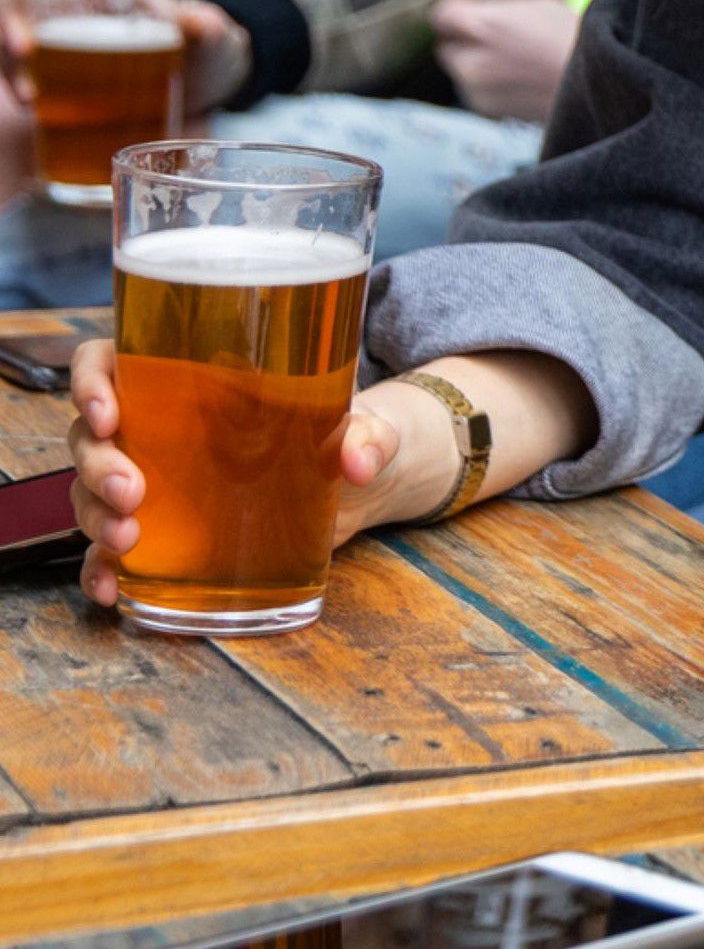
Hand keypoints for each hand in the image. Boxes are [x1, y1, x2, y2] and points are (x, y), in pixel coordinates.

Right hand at [0, 0, 250, 113]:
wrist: (202, 81)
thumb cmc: (198, 41)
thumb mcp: (207, 34)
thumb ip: (206, 28)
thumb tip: (202, 25)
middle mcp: (71, 2)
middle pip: (21, 1)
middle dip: (11, 23)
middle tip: (24, 50)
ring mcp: (59, 37)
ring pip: (16, 41)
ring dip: (14, 65)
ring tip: (32, 97)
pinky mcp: (58, 70)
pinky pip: (25, 72)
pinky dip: (23, 85)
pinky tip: (35, 106)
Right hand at [65, 342, 456, 611]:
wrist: (363, 486)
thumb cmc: (351, 433)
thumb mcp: (367, 425)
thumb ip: (367, 436)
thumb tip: (356, 461)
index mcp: (188, 378)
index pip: (111, 361)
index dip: (92, 380)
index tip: (108, 414)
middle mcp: (158, 426)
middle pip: (92, 436)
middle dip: (97, 465)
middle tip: (131, 492)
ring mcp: (158, 480)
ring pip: (92, 491)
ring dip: (96, 516)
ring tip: (127, 539)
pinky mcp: (168, 529)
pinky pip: (113, 548)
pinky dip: (102, 568)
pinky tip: (111, 587)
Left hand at [430, 0, 581, 124]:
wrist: (601, 82)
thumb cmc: (575, 36)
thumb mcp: (537, 4)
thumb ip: (497, 10)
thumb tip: (479, 16)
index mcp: (479, 25)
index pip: (442, 15)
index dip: (459, 15)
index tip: (472, 17)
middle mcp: (469, 60)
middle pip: (447, 46)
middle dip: (466, 43)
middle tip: (499, 42)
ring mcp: (476, 90)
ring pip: (462, 72)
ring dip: (479, 67)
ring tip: (518, 65)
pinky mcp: (488, 111)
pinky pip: (478, 92)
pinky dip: (493, 87)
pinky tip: (522, 82)